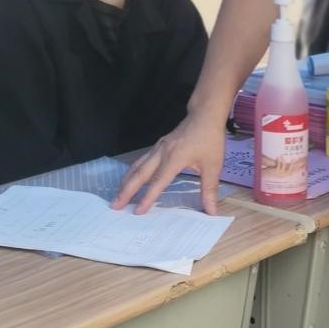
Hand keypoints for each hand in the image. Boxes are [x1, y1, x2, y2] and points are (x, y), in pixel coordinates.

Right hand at [112, 114, 226, 214]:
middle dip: (126, 190)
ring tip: (116, 196)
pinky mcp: (157, 147)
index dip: (148, 197)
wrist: (204, 116)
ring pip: (137, 166)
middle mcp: (162, 152)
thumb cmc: (209, 139)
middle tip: (115, 205)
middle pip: (140, 173)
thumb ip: (209, 189)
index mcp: (175, 158)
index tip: (138, 211)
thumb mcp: (213, 165)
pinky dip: (132, 172)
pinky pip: (141, 161)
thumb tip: (211, 211)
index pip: (158, 181)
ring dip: (126, 181)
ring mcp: (157, 148)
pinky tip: (128, 180)